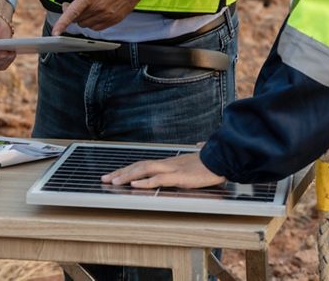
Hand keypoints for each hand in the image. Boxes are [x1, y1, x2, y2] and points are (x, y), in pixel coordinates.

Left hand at [51, 0, 166, 34]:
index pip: (72, 13)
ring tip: (84, 6)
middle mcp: (99, 8)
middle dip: (71, 13)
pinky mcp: (115, 20)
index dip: (62, 23)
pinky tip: (93, 12)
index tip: (55, 32)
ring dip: (81, 18)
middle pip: (78, 19)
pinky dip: (91, 22)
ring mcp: (108, 15)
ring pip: (86, 25)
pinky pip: (97, 27)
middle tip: (71, 3)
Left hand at [101, 151, 224, 189]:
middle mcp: (167, 164)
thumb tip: (199, 143)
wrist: (223, 157)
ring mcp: (172, 169)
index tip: (115, 174)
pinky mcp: (179, 177)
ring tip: (113, 182)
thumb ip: (197, 150)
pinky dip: (145, 182)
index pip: (143, 164)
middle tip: (105, 179)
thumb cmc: (213, 158)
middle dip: (120, 173)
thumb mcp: (201, 156)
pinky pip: (158, 179)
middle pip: (138, 166)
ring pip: (144, 171)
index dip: (128, 169)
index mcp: (169, 162)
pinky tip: (134, 185)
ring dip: (127, 176)